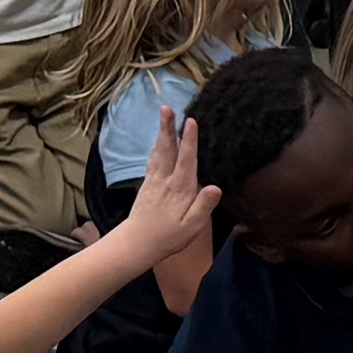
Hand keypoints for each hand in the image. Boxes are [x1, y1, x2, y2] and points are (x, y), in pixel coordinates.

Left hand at [120, 113, 217, 279]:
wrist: (136, 244)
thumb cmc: (168, 238)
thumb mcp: (191, 227)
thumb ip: (203, 206)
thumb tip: (216, 187)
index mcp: (180, 189)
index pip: (186, 160)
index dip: (190, 141)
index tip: (191, 121)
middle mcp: (165, 181)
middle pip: (168, 149)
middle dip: (169, 128)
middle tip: (167, 108)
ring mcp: (154, 181)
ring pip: (159, 152)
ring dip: (162, 133)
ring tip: (164, 116)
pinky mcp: (147, 185)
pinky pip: (153, 160)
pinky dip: (156, 147)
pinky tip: (158, 141)